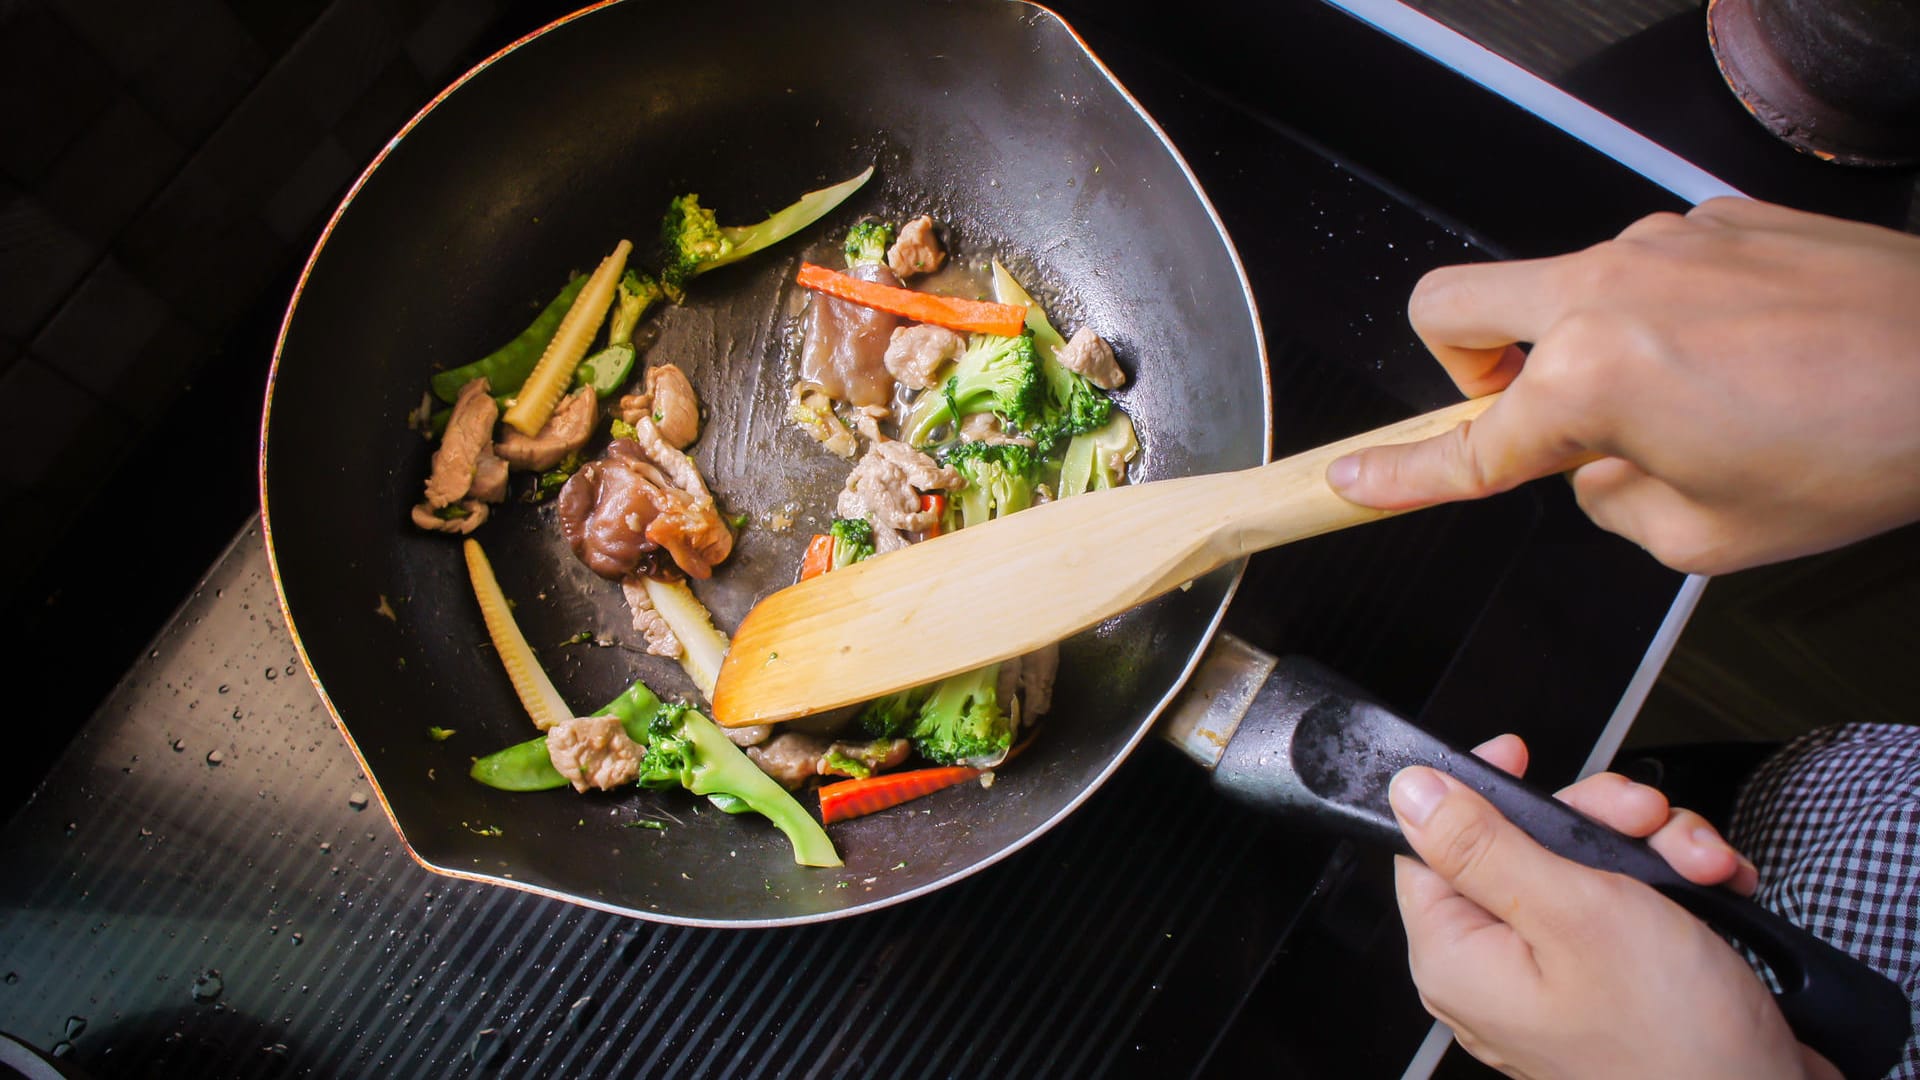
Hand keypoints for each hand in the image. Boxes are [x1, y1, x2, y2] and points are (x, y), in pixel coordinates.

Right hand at [1327, 198, 1919, 573]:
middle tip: (1518, 412)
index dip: (1399, 475)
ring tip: (1685, 401)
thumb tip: (1589, 469)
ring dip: (1578, 347)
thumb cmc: (1860, 450)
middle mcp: (1608, 290)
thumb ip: (1605, 501)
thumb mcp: (1704, 537)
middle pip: (1453, 305)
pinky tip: (1737, 357)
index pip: (1466, 442)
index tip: (1352, 478)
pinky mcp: (1715, 221)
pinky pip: (1642, 271)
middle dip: (1457, 365)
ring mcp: (1661, 243)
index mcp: (1592, 378)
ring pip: (1556, 288)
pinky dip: (1657, 319)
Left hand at [1392, 735, 1832, 1077]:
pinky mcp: (1617, 983)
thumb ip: (1484, 845)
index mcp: (1457, 958)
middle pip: (1519, 845)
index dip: (1475, 792)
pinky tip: (1713, 885)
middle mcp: (1497, 972)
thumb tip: (1411, 792)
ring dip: (1649, 847)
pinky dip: (1673, 884)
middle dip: (1593, 818)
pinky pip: (1628, 906)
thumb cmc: (1674, 1044)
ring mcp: (1558, 980)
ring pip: (1585, 866)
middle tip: (1641, 816)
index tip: (1522, 759)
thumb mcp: (1573, 912)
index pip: (1429, 845)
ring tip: (1694, 862)